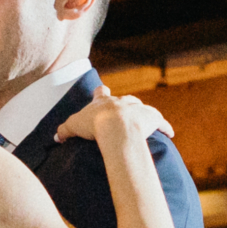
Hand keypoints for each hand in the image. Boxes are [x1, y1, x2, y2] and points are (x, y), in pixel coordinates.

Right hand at [55, 85, 174, 145]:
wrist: (116, 127)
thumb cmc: (94, 125)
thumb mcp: (73, 126)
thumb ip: (64, 130)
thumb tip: (56, 137)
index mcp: (103, 101)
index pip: (101, 93)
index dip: (101, 93)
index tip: (101, 90)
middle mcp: (122, 101)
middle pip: (125, 98)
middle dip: (125, 103)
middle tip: (124, 109)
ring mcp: (138, 108)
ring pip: (143, 108)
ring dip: (144, 113)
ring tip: (146, 122)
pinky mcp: (153, 119)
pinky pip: (161, 123)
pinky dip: (165, 127)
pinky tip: (169, 133)